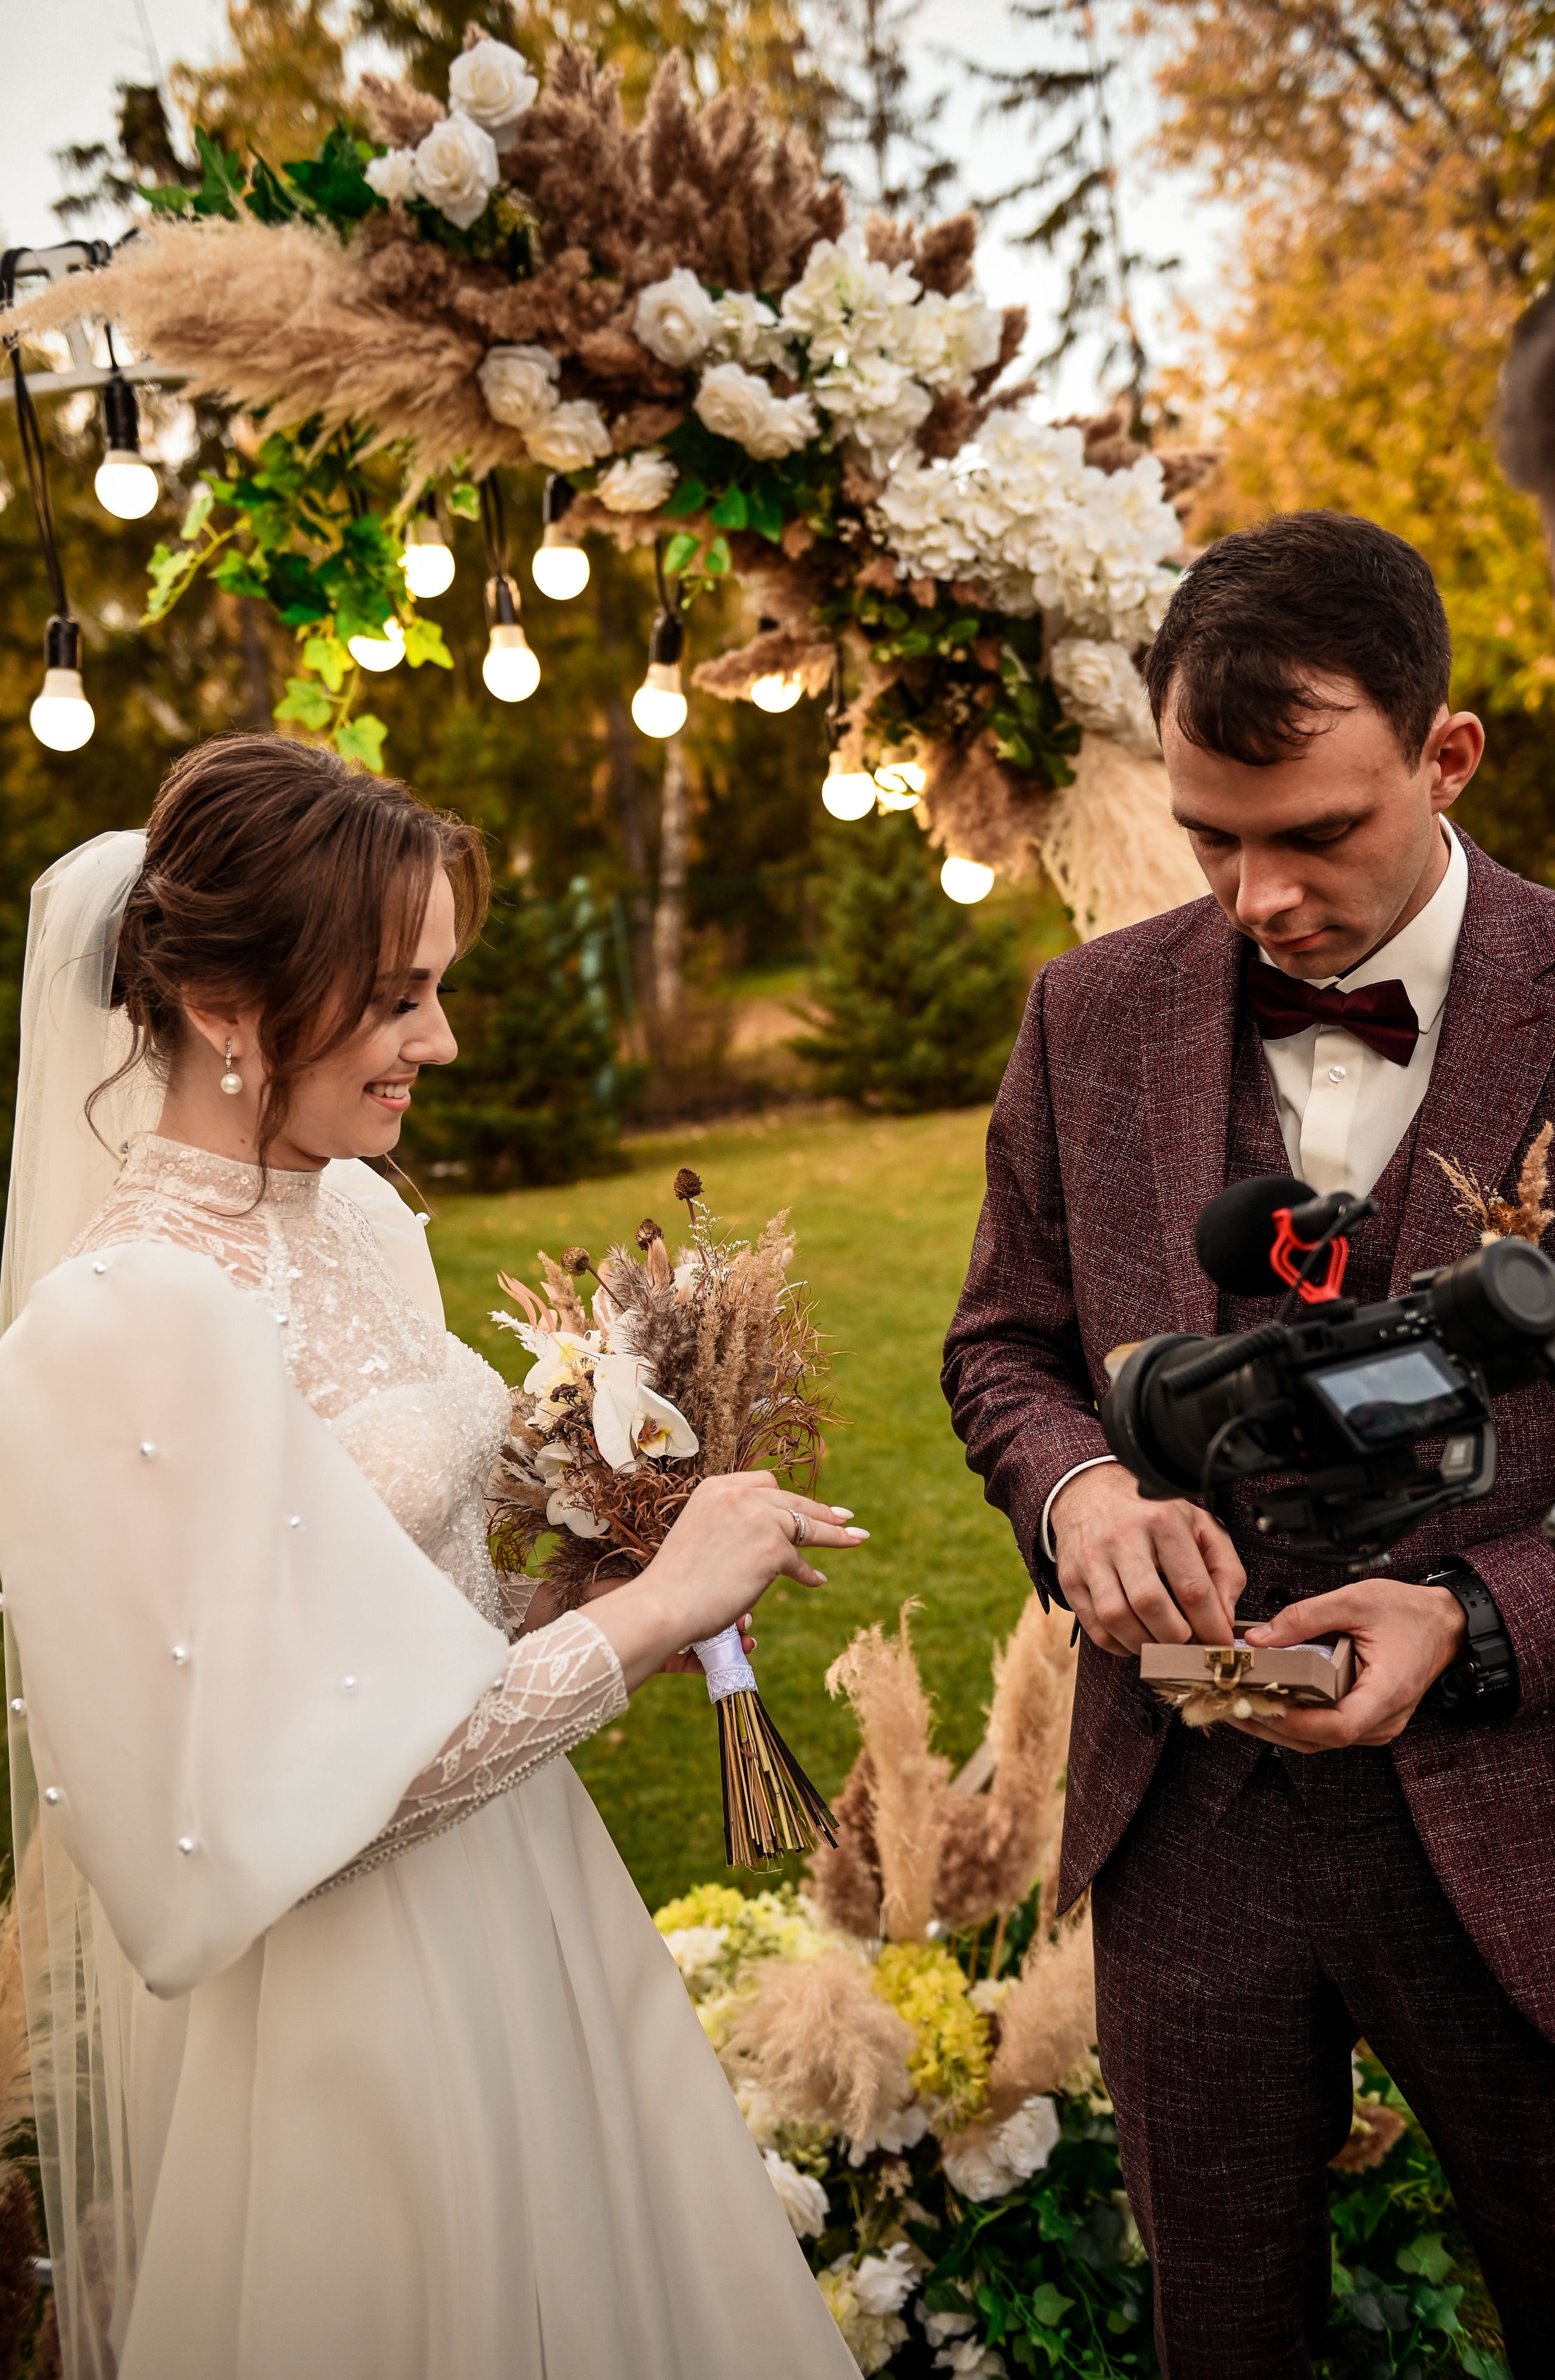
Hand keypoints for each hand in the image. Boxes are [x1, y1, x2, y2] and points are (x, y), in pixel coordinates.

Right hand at [589, 1472, 867, 1693]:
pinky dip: (809, 1573)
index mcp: (715, 1488)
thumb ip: (728, 1525)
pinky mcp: (774, 1548)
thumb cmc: (675, 1581)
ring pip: (806, 1525)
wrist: (665, 1605)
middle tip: (845, 1518)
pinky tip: (818, 1580)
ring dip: (834, 1534)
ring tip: (854, 1538)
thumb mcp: (698, 1535)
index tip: (805, 1503)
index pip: (763, 1484)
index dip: (788, 1497)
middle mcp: (738, 1495)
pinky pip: (801, 1561)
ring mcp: (758, 1519)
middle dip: (821, 1510)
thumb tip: (761, 1537)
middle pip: (791, 1500)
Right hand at [1051, 1462, 1244, 1656]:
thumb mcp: (1199, 1525)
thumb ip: (1224, 1569)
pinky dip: (1119, 1644)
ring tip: (1163, 1644)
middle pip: (1150, 1604)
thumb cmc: (1152, 1514)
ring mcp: (1091, 1558)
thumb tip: (1224, 1617)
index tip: (1220, 1644)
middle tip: (1189, 1646)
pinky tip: (1136, 1638)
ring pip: (1116, 1618)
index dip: (1211, 1625)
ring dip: (1146, 1645)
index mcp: (1162, 1521)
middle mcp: (1123, 1537)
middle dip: (1176, 1638)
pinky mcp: (1070, 1577)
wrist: (1091, 1491)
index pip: (1192, 1586)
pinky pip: (1095, 1627)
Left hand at [1226, 1581, 1467, 1750]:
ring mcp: (1377, 1724)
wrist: (1443, 1623)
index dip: (1297, 1722)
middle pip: (1322, 1739)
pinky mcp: (1368, 1719)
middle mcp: (1384, 1718)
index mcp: (1387, 1692)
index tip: (1262, 1706)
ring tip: (1240, 1704)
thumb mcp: (1355, 1601)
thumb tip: (1259, 1639)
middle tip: (1230, 1705)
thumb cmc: (1409, 1614)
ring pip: (1321, 1740)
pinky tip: (1269, 1702)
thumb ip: (1305, 1617)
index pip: (1340, 1726)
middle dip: (1273, 1725)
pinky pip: (1328, 1729)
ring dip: (1280, 1726)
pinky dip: (1297, 1720)